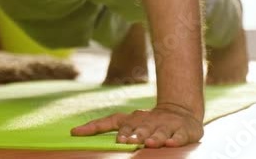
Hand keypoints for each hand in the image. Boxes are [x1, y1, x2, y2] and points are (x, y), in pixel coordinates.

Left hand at [70, 104, 203, 147]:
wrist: (179, 112)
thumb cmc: (145, 121)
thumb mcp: (124, 121)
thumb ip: (100, 126)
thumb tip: (72, 132)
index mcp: (132, 119)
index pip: (116, 123)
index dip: (111, 130)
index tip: (106, 138)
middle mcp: (148, 122)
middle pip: (139, 129)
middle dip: (133, 135)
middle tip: (125, 141)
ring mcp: (166, 126)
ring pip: (159, 133)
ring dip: (153, 138)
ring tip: (147, 143)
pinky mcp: (183, 131)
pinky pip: (179, 136)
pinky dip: (175, 139)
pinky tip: (170, 143)